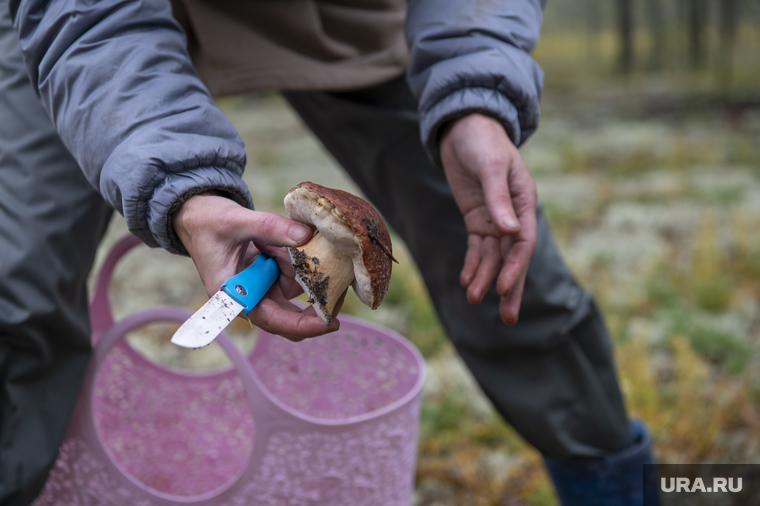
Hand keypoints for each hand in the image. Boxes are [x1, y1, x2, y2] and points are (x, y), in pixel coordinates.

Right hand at [172, 193, 342, 340]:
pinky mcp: (270, 273)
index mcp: (234, 295)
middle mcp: (250, 296)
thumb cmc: (207, 222)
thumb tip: (305, 236)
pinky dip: (302, 260)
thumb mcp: (236, 221)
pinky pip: (295, 273)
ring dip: (306, 269)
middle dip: (318, 301)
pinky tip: (299, 240)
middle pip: (291, 314)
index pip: (272, 321)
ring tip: (295, 241)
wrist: (197, 213)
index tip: (330, 323)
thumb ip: (270, 227)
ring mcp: (262, 285)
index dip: (302, 326)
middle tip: (342, 283)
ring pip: (297, 289)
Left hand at [439, 113, 537, 324]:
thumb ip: (498, 198)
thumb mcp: (490, 166)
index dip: (514, 267)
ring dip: (486, 278)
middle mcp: (513, 214)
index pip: (523, 242)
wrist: (464, 127)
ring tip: (475, 300)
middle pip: (513, 257)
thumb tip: (510, 232)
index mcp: (525, 201)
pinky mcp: (478, 218)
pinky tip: (467, 282)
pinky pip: (477, 247)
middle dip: (510, 286)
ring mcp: (495, 218)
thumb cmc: (482, 141)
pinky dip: (473, 264)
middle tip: (508, 318)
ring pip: (493, 256)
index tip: (503, 288)